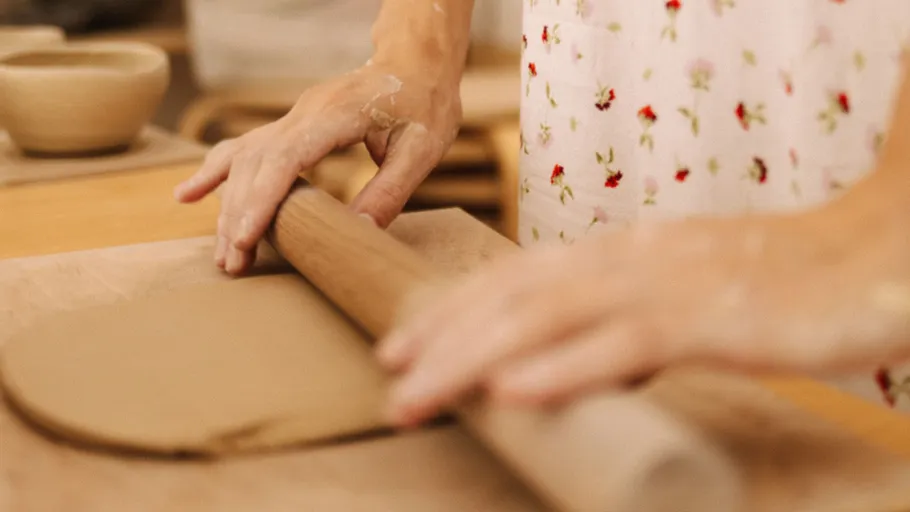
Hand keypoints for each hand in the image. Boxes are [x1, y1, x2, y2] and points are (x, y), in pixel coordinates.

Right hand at [173, 61, 460, 274]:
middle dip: (239, 215)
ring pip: (245, 158)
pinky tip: (189, 194)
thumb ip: (389, 191)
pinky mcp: (292, 124)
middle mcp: (304, 112)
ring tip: (222, 252)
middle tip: (232, 263)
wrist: (415, 64)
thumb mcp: (421, 150)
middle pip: (256, 163)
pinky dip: (217, 171)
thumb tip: (358, 234)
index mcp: (335, 114)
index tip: (246, 237)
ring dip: (227, 204)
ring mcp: (293, 116)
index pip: (286, 158)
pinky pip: (246, 147)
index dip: (262, 199)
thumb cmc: (423, 103)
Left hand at [377, 206, 909, 426]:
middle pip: (511, 298)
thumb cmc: (766, 281)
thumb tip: (558, 371)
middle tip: (389, 380)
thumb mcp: (674, 297)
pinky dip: (565, 367)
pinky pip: (624, 344)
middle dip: (442, 339)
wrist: (866, 256)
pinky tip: (514, 392)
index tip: (400, 346)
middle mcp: (625, 260)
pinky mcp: (710, 320)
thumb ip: (614, 327)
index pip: (511, 279)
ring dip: (474, 357)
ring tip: (418, 393)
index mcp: (615, 253)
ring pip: (547, 318)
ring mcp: (664, 286)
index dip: (450, 311)